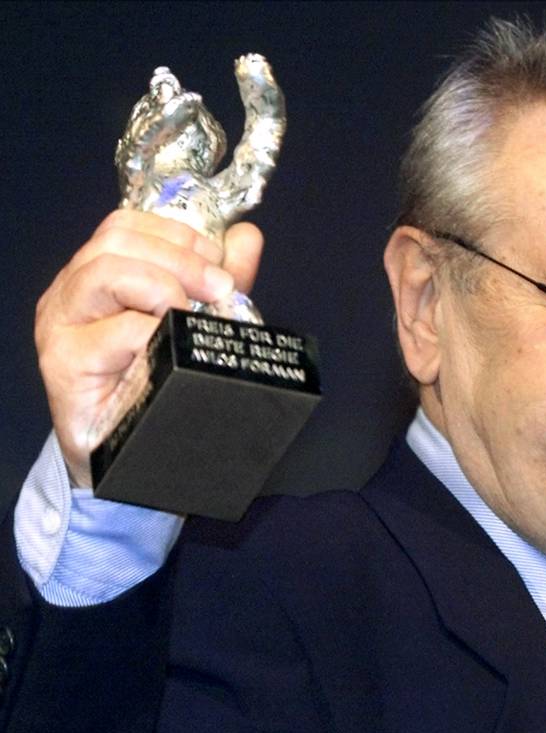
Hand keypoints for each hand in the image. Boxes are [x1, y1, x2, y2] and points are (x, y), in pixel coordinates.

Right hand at [35, 209, 263, 487]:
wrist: (124, 457)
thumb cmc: (154, 385)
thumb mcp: (192, 323)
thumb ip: (217, 281)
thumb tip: (246, 237)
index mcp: (97, 275)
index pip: (126, 225)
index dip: (178, 234)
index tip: (220, 260)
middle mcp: (71, 292)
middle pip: (116, 241)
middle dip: (180, 257)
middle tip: (220, 289)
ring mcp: (61, 325)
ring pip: (106, 273)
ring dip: (164, 286)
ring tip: (192, 315)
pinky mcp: (65, 362)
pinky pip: (116, 332)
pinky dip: (154, 333)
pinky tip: (172, 350)